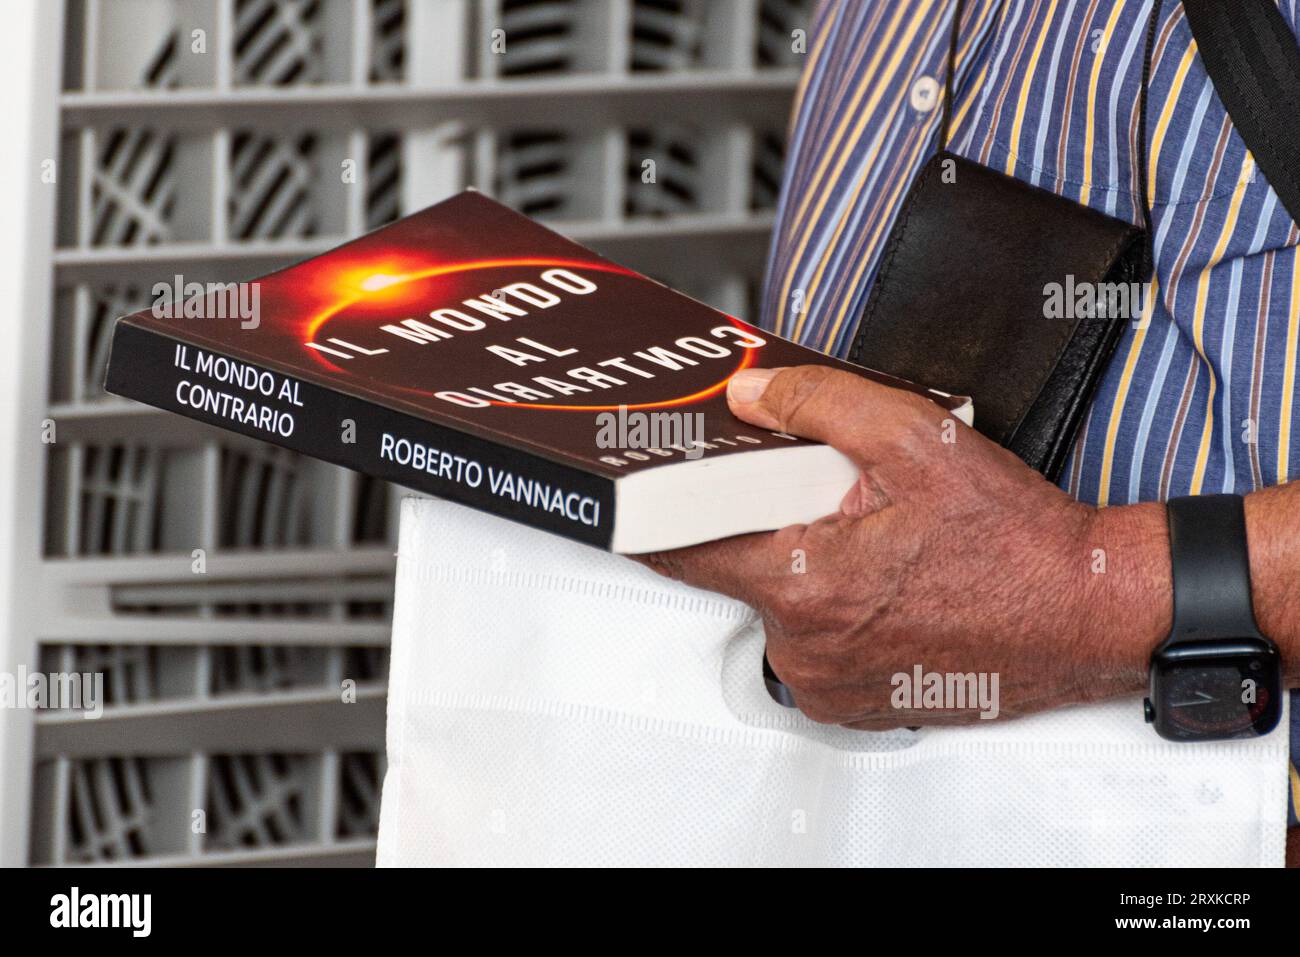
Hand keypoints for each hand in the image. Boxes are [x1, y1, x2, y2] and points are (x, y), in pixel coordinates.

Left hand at [636, 365, 1172, 728]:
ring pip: (780, 609)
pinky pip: (814, 649)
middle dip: (772, 527)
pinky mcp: (855, 706)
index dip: (655, 512)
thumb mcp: (917, 438)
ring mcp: (830, 685)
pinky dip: (835, 614)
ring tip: (880, 549)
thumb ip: (817, 403)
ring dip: (808, 572)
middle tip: (837, 506)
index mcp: (805, 581)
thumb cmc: (1016, 543)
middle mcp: (807, 647)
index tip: (631, 496)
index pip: (682, 547)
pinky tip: (890, 589)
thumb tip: (750, 395)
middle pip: (740, 569)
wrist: (1087, 612)